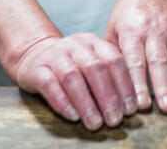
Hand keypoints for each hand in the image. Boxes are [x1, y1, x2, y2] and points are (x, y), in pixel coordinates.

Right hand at [11, 34, 136, 129]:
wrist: (35, 53)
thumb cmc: (72, 64)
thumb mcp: (93, 60)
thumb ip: (110, 74)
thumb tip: (131, 104)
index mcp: (95, 42)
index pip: (114, 61)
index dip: (125, 86)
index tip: (131, 109)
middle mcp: (76, 46)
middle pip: (95, 69)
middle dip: (108, 97)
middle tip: (115, 120)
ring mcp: (55, 56)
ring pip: (73, 77)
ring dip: (87, 103)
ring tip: (95, 123)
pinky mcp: (37, 69)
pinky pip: (50, 85)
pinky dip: (63, 102)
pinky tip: (73, 116)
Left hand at [105, 0, 166, 112]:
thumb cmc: (129, 10)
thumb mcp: (113, 27)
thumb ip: (112, 54)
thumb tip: (109, 84)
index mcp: (132, 32)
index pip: (134, 62)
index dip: (138, 84)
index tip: (141, 105)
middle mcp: (153, 30)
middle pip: (159, 61)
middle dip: (164, 86)